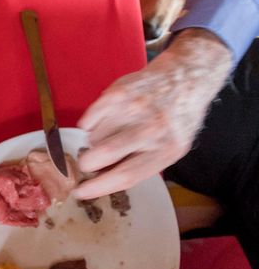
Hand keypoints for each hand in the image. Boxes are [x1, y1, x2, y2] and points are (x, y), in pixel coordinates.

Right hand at [75, 29, 233, 198]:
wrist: (188, 77)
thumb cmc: (178, 117)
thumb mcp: (172, 147)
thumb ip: (143, 163)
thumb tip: (105, 177)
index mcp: (167, 150)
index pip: (126, 176)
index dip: (98, 187)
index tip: (80, 192)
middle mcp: (151, 130)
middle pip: (102, 155)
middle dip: (88, 163)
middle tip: (89, 161)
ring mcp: (133, 109)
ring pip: (93, 137)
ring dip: (95, 140)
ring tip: (112, 131)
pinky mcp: (119, 93)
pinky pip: (89, 119)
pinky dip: (91, 123)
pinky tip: (107, 118)